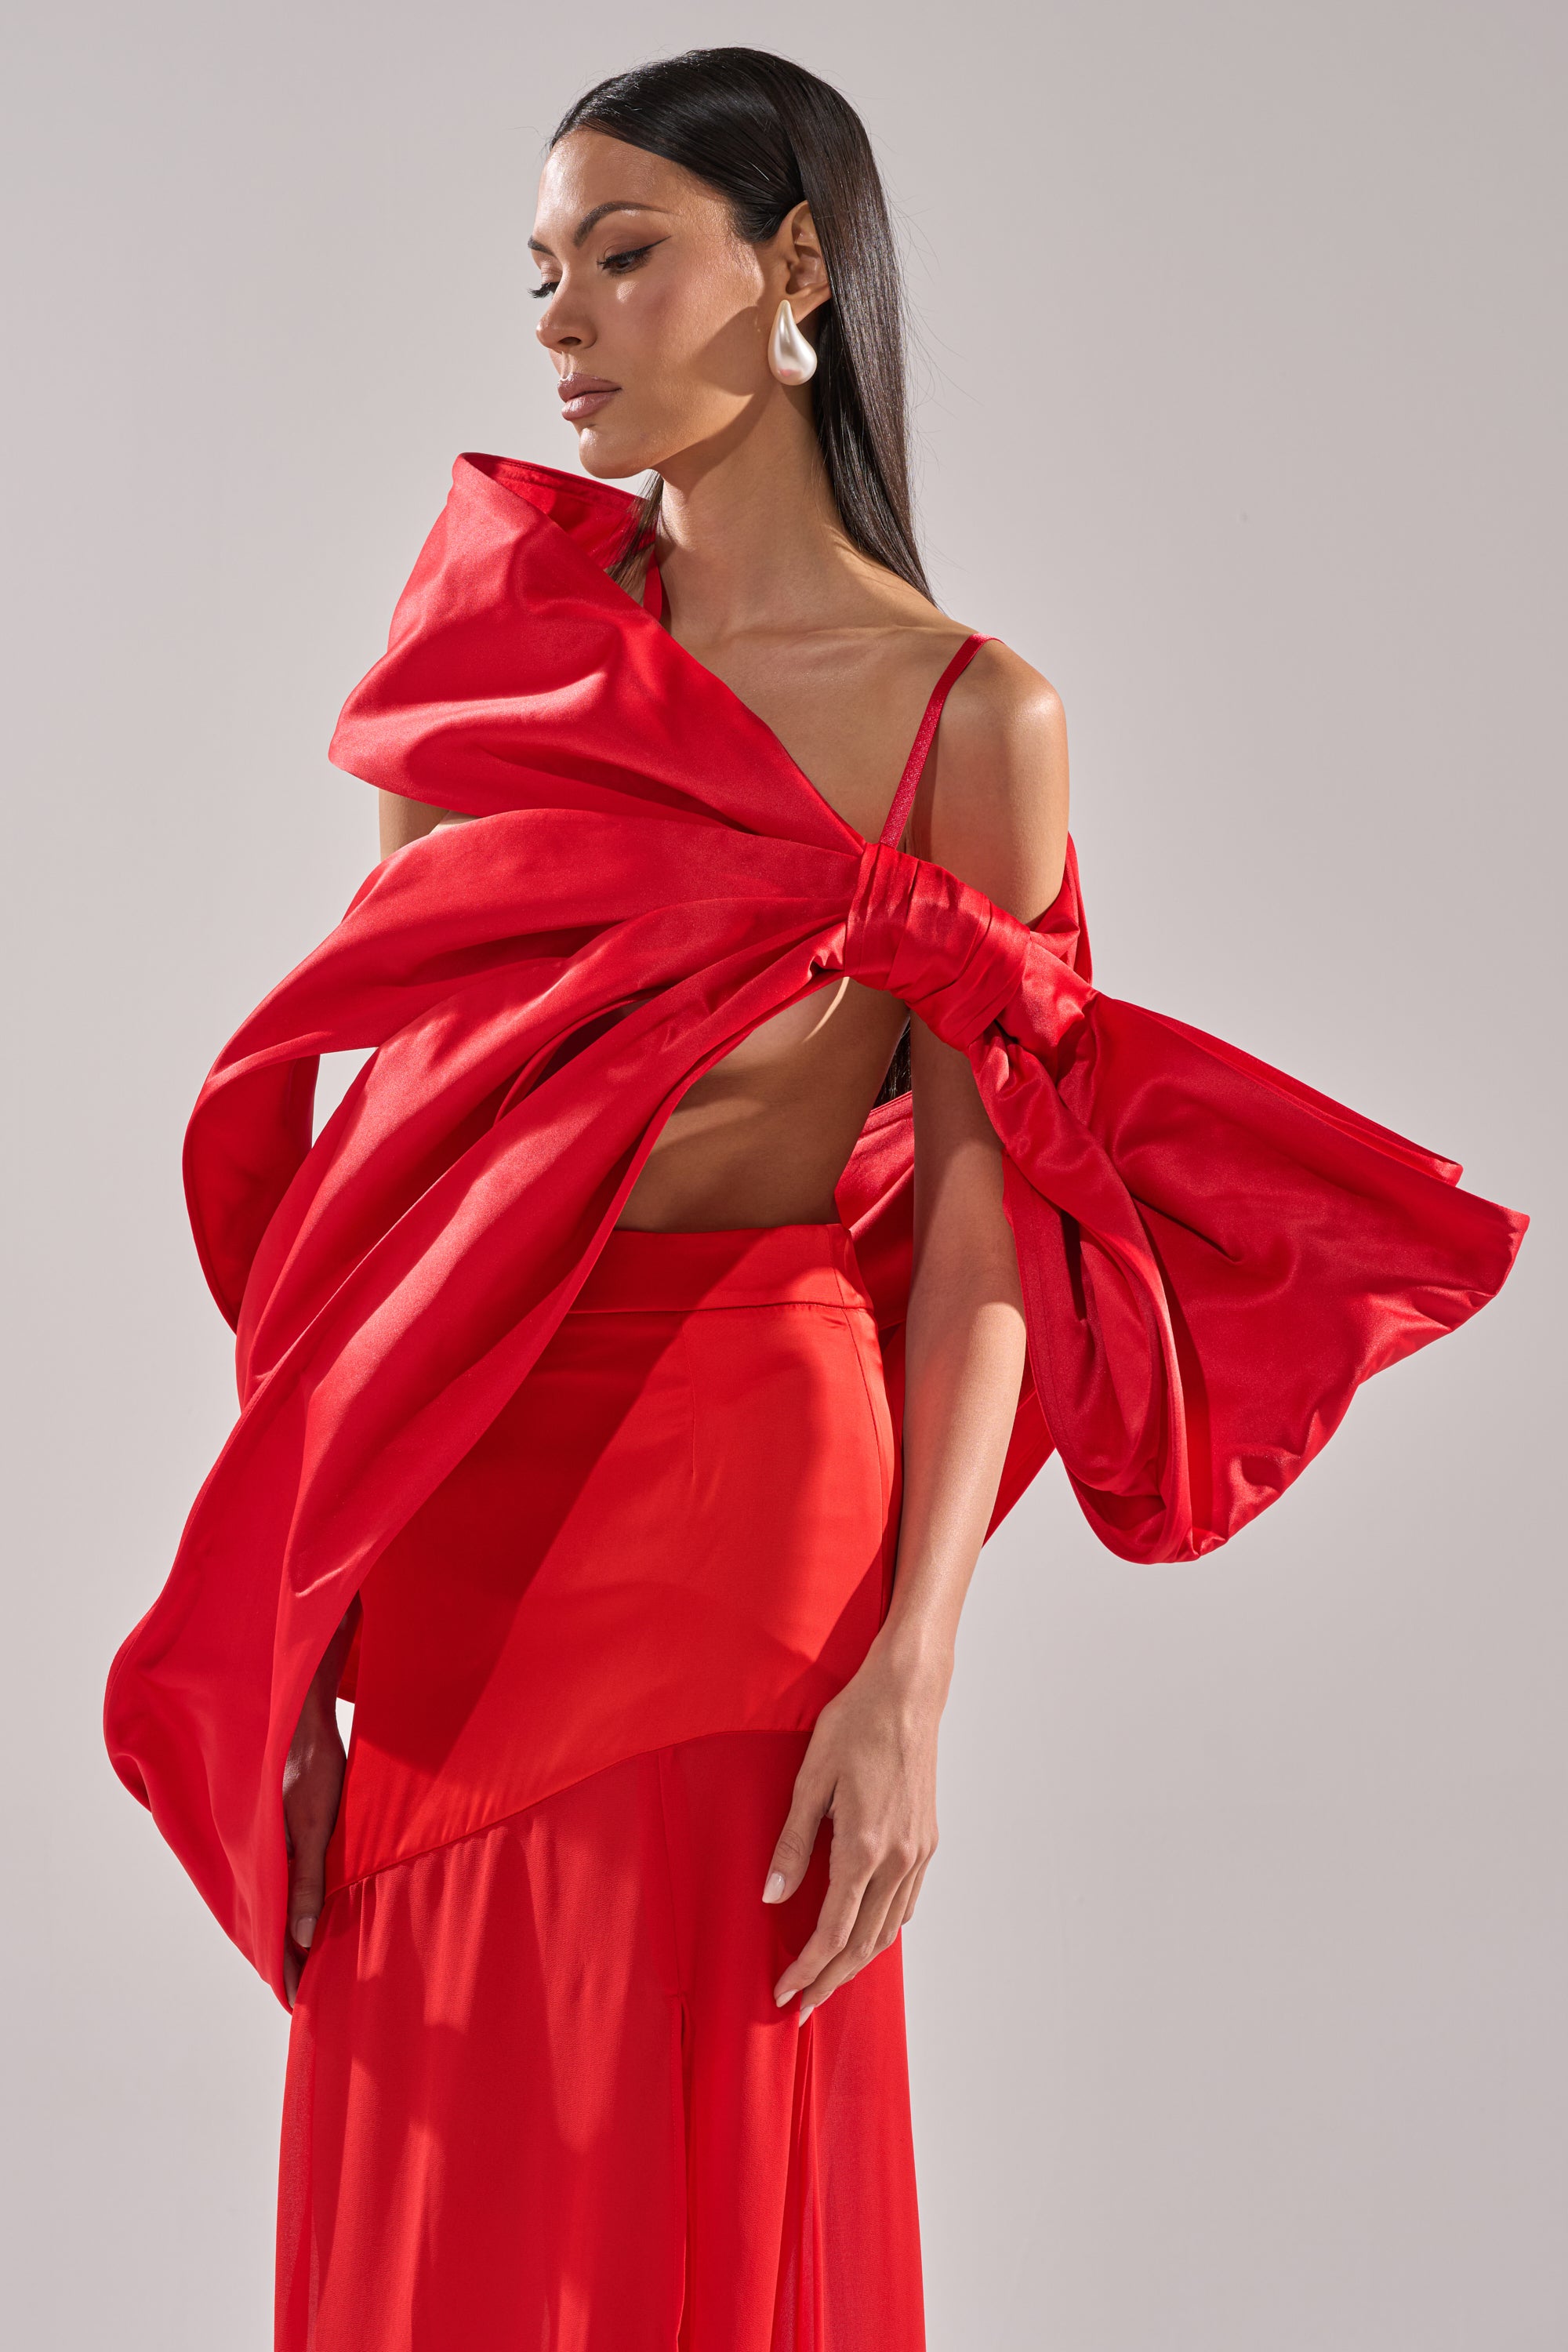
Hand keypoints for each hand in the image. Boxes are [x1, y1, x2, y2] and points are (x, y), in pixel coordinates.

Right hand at [281, 1689, 344, 2007]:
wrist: (303, 1721)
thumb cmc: (313, 1768)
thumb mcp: (314, 1825)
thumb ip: (308, 1879)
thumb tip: (305, 1939)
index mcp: (267, 1864)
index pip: (273, 1933)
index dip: (285, 1969)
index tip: (296, 2006)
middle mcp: (268, 1861)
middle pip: (276, 1924)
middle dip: (290, 1959)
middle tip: (311, 1999)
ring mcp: (279, 1849)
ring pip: (285, 1905)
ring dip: (297, 1935)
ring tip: (317, 1969)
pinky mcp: (291, 1835)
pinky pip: (294, 1881)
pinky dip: (303, 1906)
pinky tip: (320, 1918)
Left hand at [763, 1637, 948, 2020]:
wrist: (908, 1694)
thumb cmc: (855, 1724)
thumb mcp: (811, 1779)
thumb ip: (792, 1843)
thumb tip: (771, 1896)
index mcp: (863, 1848)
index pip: (833, 1932)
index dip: (807, 1970)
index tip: (784, 1993)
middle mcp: (897, 1859)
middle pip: (863, 1944)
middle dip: (830, 1981)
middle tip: (801, 2007)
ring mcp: (917, 1853)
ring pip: (888, 1930)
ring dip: (857, 1962)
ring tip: (827, 1980)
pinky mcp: (926, 1841)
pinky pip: (905, 1903)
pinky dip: (882, 1930)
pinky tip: (865, 1934)